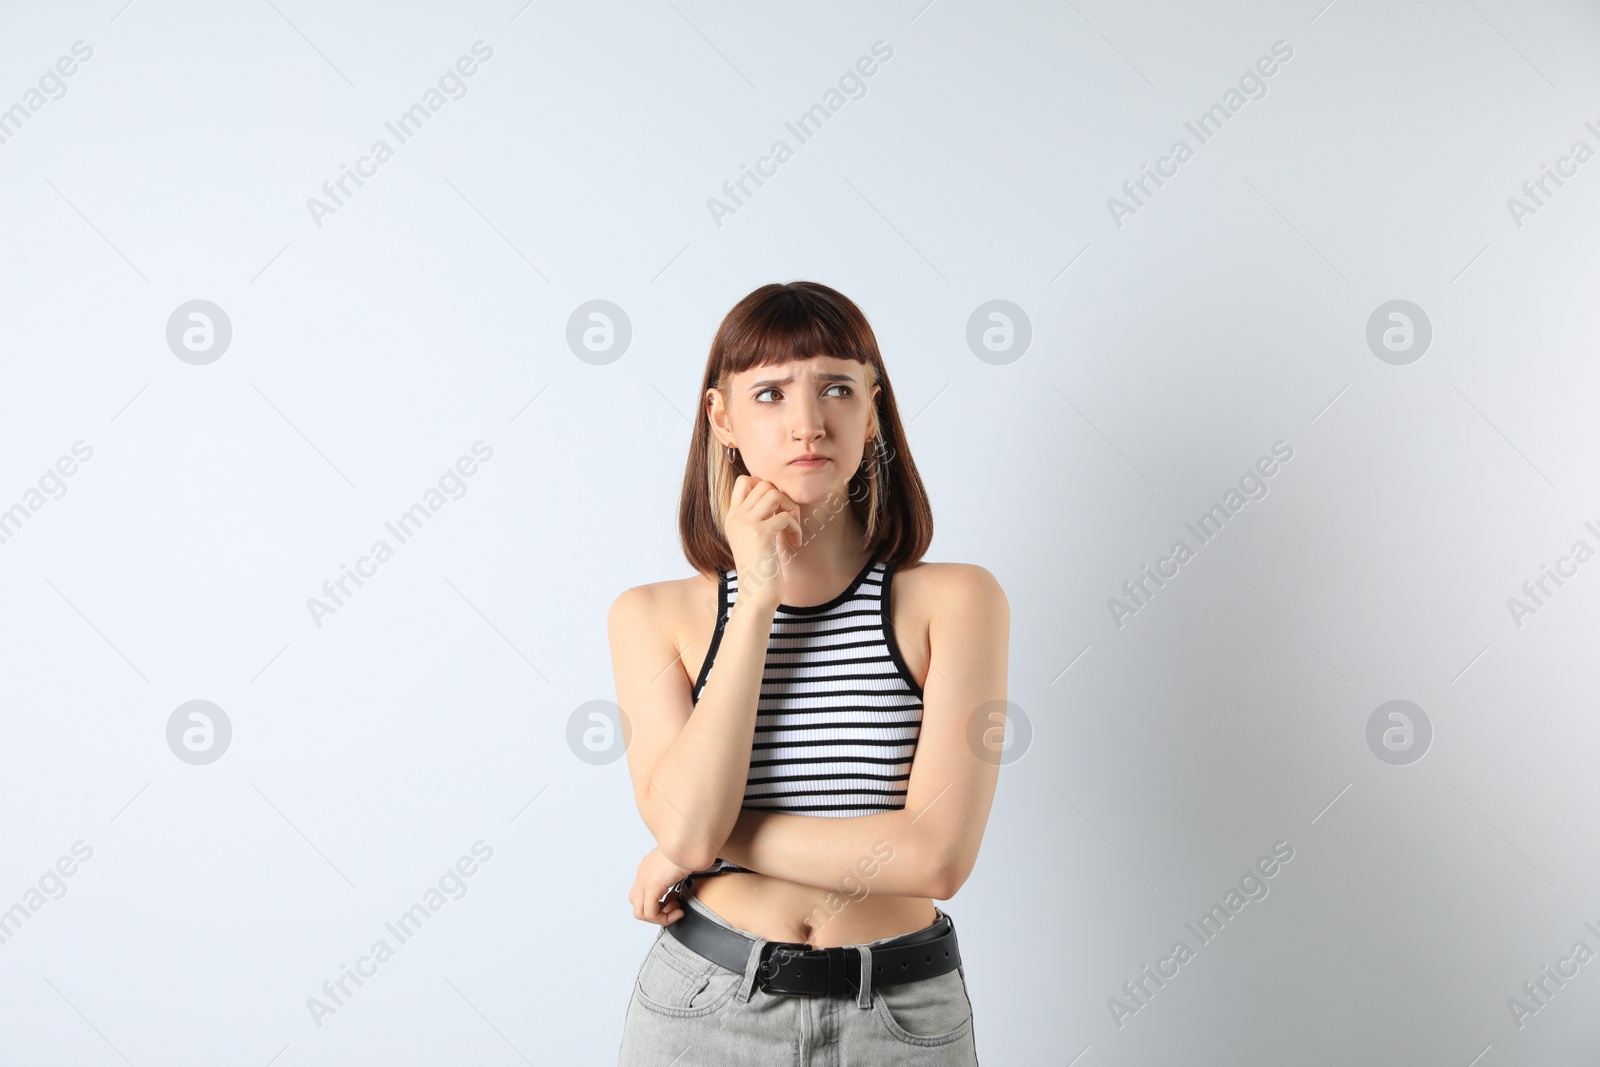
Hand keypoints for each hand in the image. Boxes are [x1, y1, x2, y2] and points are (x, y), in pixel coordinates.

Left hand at [629, 846, 692, 925]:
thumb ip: (671, 875)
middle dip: (657, 913)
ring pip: (641, 913)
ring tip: (677, 909)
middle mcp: (642, 873)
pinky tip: (679, 910)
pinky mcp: (652, 886)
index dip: (656, 904)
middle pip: (637, 906)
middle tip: (674, 908)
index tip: (674, 899)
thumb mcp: (677, 863)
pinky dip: (664, 918)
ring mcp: (645, 879)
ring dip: (660, 917)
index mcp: (646, 867)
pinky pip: (651, 913)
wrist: (692, 842)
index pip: (640, 895)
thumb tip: (676, 891)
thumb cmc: (690, 849)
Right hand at [725, 474, 802, 606]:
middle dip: (783, 498)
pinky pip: (785, 516)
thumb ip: (759, 517)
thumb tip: (777, 495)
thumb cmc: (761, 569)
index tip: (776, 508)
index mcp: (732, 517)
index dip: (765, 486)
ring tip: (793, 528)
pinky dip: (796, 527)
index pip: (744, 480)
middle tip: (789, 519)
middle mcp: (736, 517)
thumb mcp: (754, 538)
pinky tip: (796, 542)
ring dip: (791, 508)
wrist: (756, 595)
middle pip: (763, 484)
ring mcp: (746, 524)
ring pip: (774, 493)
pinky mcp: (760, 535)